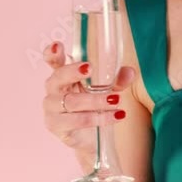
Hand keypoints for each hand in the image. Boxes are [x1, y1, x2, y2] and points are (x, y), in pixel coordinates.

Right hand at [42, 41, 135, 157]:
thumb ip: (117, 79)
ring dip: (94, 100)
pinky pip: (74, 121)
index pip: (53, 61)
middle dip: (73, 72)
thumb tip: (130, 72)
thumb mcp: (108, 89)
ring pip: (70, 101)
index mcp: (63, 74)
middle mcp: (54, 89)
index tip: (57, 45)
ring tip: (115, 100)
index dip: (52, 52)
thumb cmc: (94, 105)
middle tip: (90, 68)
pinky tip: (114, 116)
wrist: (92, 136)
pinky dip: (97, 118)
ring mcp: (52, 108)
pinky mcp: (55, 125)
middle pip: (57, 77)